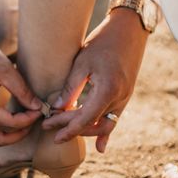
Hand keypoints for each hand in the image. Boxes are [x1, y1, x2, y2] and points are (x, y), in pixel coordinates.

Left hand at [42, 8, 148, 152]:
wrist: (129, 31)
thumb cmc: (103, 42)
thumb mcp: (82, 62)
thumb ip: (71, 87)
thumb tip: (57, 108)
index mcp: (107, 90)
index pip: (84, 118)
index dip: (66, 127)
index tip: (50, 130)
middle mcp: (119, 99)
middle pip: (92, 124)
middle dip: (70, 128)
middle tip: (49, 127)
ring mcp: (124, 99)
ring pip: (104, 125)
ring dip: (85, 130)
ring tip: (64, 130)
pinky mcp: (125, 96)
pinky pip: (114, 119)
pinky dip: (105, 132)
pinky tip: (100, 146)